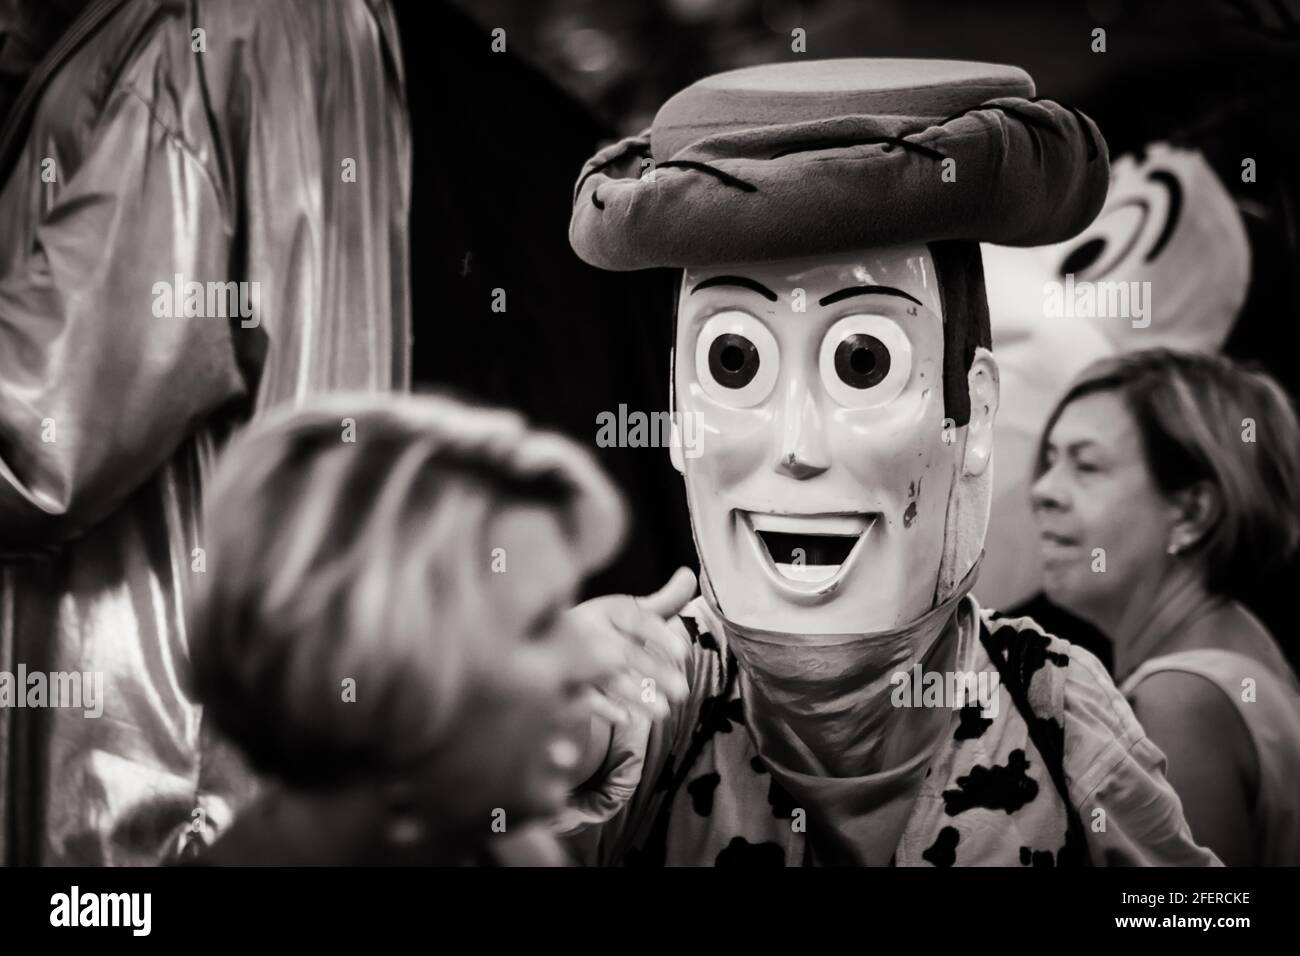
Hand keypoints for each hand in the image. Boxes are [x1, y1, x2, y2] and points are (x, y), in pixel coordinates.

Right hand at [565, 567, 696, 725]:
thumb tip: (690, 575)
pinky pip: (580, 700)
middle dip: (654, 671)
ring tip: (664, 711)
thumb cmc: (597, 630)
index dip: (660, 635)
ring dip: (635, 695)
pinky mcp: (557, 686)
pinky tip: (627, 718)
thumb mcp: (626, 613)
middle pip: (623, 652)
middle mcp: (585, 632)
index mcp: (604, 611)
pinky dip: (604, 709)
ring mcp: (569, 661)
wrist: (539, 646)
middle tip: (683, 691)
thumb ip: (661, 601)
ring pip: (605, 680)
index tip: (685, 652)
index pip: (635, 618)